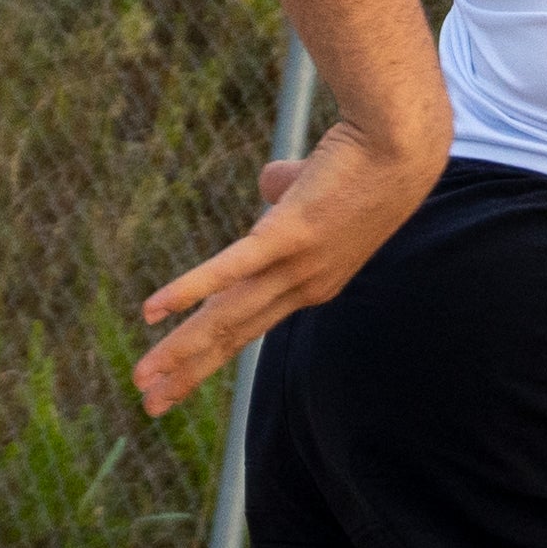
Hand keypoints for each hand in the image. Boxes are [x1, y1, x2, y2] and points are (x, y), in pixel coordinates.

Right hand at [130, 111, 437, 414]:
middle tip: (151, 404)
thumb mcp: (317, 186)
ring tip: (144, 376)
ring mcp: (297, 264)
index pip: (249, 325)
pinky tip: (153, 309)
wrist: (402, 143)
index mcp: (311, 283)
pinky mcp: (289, 234)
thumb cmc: (366, 158)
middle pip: (233, 336)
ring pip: (227, 316)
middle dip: (188, 372)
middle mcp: (305, 287)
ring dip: (180, 349)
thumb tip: (269, 182)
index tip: (176, 377)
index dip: (209, 351)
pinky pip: (230, 269)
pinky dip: (189, 290)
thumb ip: (288, 189)